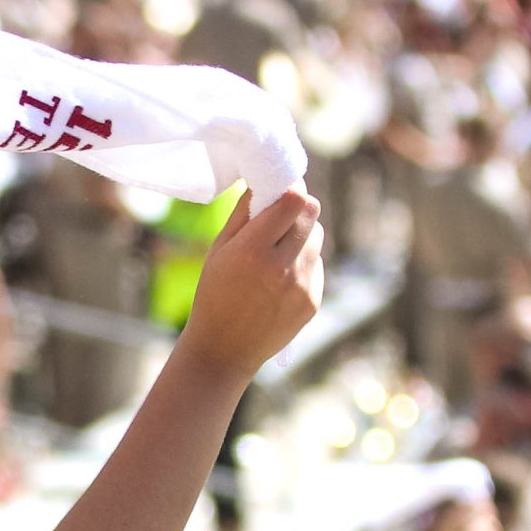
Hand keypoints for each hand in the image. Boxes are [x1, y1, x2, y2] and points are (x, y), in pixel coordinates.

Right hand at [179, 189, 324, 382]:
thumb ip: (243, 214)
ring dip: (301, 238)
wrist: (224, 350)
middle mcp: (281, 266)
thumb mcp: (218, 251)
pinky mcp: (313, 300)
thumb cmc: (214, 294)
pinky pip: (316, 265)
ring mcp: (301, 285)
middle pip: (311, 213)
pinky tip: (278, 284)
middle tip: (280, 219)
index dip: (290, 190)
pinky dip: (302, 265)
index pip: (294, 199)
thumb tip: (267, 181)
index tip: (280, 192)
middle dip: (297, 210)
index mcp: (252, 250)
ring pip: (316, 238)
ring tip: (275, 257)